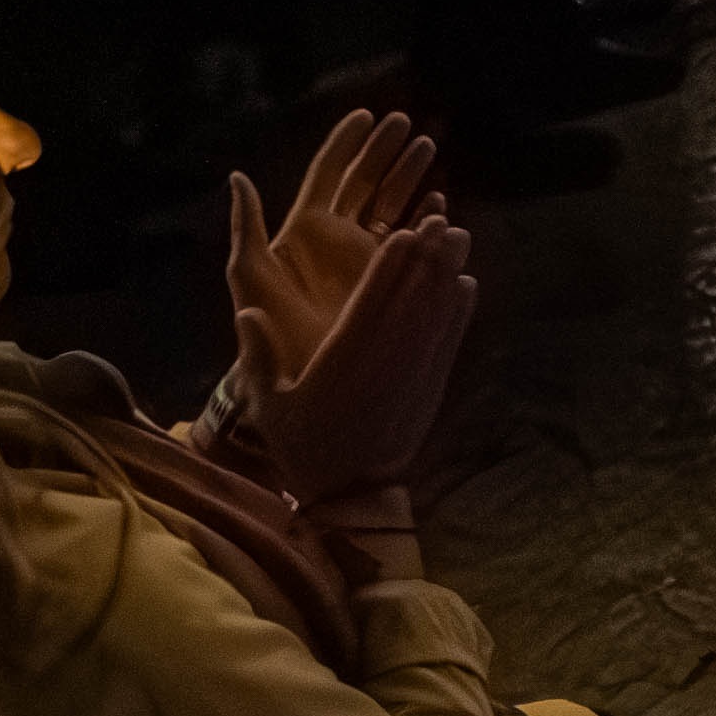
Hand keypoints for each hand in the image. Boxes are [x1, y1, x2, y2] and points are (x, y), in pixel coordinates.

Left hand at [228, 109, 444, 377]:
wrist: (297, 369)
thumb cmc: (267, 323)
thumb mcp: (249, 272)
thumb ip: (247, 224)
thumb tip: (237, 176)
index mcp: (304, 228)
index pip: (328, 173)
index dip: (346, 143)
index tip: (365, 115)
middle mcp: (337, 237)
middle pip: (365, 181)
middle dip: (384, 149)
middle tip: (404, 122)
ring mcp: (364, 257)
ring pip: (390, 204)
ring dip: (409, 175)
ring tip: (427, 146)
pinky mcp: (386, 278)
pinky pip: (409, 240)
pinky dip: (424, 220)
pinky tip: (438, 204)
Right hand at [230, 205, 477, 503]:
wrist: (351, 496)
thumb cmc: (303, 447)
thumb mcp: (269, 406)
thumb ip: (260, 358)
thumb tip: (247, 311)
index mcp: (340, 364)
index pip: (368, 306)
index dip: (387, 269)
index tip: (400, 233)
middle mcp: (382, 365)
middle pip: (409, 302)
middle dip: (426, 259)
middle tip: (441, 220)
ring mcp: (412, 376)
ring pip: (434, 317)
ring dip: (447, 276)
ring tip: (458, 237)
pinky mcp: (431, 389)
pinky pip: (449, 343)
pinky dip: (460, 314)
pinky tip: (468, 285)